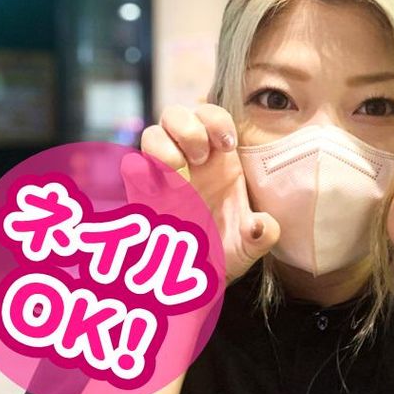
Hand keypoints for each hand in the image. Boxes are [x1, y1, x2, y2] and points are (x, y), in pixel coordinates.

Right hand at [121, 104, 280, 282]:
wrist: (195, 279)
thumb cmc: (224, 252)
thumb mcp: (249, 245)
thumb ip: (261, 234)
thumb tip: (260, 226)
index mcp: (219, 161)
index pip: (212, 117)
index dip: (217, 120)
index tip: (227, 145)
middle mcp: (189, 161)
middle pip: (177, 114)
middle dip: (189, 127)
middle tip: (200, 158)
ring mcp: (162, 175)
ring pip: (153, 133)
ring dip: (164, 147)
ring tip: (179, 177)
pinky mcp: (141, 194)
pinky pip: (131, 166)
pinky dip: (140, 171)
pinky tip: (157, 190)